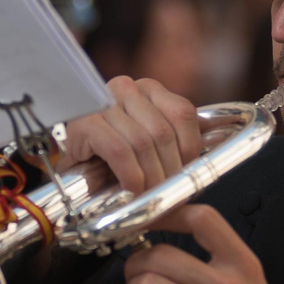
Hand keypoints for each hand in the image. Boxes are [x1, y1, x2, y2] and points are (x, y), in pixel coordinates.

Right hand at [58, 76, 202, 192]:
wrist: (73, 174)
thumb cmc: (114, 162)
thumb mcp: (152, 149)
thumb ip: (179, 147)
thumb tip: (210, 173)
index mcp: (149, 89)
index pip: (183, 113)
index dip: (190, 149)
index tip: (186, 174)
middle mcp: (126, 88)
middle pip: (163, 132)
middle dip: (170, 170)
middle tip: (168, 193)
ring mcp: (102, 102)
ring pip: (143, 143)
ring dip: (151, 177)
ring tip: (150, 194)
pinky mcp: (85, 123)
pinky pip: (120, 151)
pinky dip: (131, 175)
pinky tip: (132, 189)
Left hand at [122, 204, 280, 283]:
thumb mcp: (252, 283)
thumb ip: (219, 257)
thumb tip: (168, 231)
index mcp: (243, 265)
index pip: (203, 220)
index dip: (169, 214)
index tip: (152, 220)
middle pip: (161, 254)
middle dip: (138, 261)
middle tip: (138, 271)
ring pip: (144, 283)